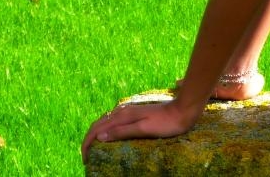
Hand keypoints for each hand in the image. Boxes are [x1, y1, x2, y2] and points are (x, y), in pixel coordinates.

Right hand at [81, 100, 197, 162]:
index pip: (97, 129)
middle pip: (98, 124)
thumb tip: (99, 137)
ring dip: (96, 133)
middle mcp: (123, 111)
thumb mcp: (144, 129)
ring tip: (94, 148)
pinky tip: (109, 135)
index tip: (85, 159)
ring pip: (105, 121)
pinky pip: (114, 120)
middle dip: (88, 139)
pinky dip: (106, 129)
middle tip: (86, 157)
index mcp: (123, 116)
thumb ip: (122, 131)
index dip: (87, 143)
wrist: (184, 110)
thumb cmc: (166, 123)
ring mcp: (129, 110)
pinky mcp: (136, 112)